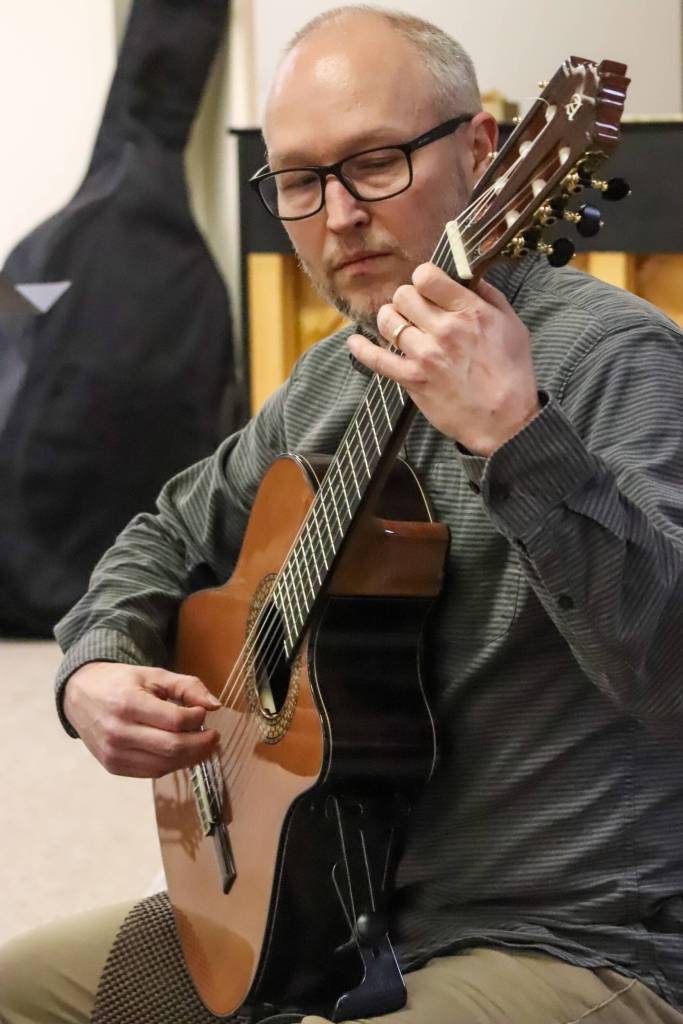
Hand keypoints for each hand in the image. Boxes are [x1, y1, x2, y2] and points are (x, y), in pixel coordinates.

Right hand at [63, 662, 220, 777]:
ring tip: (201, 744)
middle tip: (214, 736)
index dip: (198, 719)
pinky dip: (172, 764)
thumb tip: (215, 705)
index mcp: (128, 703)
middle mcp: (118, 732)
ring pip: (164, 764)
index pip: (175, 721)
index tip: (204, 713)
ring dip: (190, 757)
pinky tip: (180, 752)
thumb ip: (186, 686)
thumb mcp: (153, 675)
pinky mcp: (113, 766)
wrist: (80, 695)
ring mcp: (114, 753)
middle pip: (173, 748)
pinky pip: (152, 772)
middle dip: (201, 744)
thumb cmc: (120, 683)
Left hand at [347, 263, 539, 455]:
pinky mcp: (413, 379)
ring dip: (390, 320)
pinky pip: (377, 359)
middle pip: (403, 295)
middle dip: (406, 299)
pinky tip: (354, 342)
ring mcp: (425, 355)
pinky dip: (361, 349)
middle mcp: (444, 329)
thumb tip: (467, 276)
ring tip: (398, 325)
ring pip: (388, 321)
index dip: (423, 278)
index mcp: (469, 311)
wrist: (505, 421)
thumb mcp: (512, 325)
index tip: (427, 288)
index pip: (427, 276)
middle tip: (414, 310)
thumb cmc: (512, 374)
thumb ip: (488, 296)